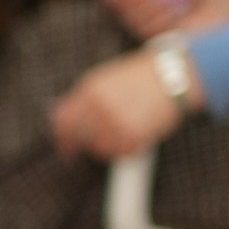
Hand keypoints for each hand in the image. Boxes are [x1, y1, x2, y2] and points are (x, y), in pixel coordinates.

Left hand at [49, 47, 195, 161]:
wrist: (170, 76)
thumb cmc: (137, 78)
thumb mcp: (103, 79)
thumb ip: (80, 99)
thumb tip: (58, 117)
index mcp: (88, 91)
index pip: (63, 121)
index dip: (62, 136)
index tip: (65, 144)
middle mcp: (99, 108)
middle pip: (81, 138)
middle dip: (89, 140)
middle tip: (103, 135)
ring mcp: (115, 123)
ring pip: (101, 148)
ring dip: (111, 143)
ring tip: (126, 126)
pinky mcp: (133, 135)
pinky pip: (122, 153)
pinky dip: (129, 147)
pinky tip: (137, 131)